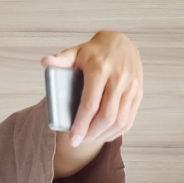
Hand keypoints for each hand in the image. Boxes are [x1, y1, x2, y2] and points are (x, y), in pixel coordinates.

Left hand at [42, 31, 142, 146]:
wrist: (121, 42)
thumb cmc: (93, 51)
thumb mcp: (75, 52)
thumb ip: (60, 60)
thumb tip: (45, 62)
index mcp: (100, 69)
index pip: (90, 103)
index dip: (81, 124)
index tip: (72, 139)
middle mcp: (119, 78)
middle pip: (106, 116)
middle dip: (91, 133)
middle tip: (79, 140)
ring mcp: (131, 86)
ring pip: (120, 120)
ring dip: (103, 134)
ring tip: (89, 139)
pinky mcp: (138, 92)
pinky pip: (129, 118)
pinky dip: (116, 131)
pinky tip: (104, 134)